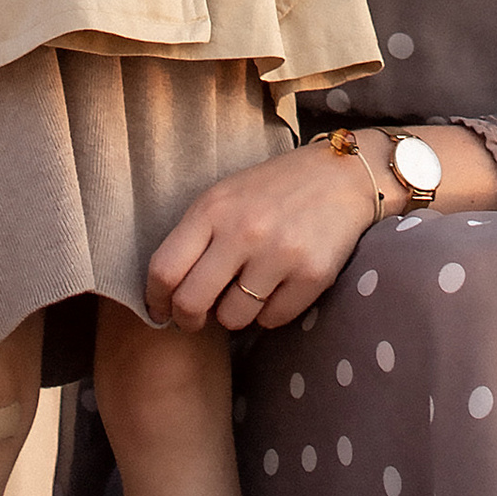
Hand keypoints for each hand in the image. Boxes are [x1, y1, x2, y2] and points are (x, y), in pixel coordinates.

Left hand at [145, 142, 371, 333]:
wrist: (340, 176)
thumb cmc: (273, 190)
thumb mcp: (226, 197)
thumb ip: (196, 238)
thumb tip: (167, 294)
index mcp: (213, 208)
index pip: (164, 269)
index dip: (156, 300)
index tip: (161, 310)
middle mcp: (243, 230)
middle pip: (191, 303)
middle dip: (189, 319)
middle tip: (198, 318)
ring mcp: (278, 253)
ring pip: (233, 319)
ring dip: (236, 313)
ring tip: (250, 288)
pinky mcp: (311, 275)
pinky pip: (272, 320)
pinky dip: (272, 311)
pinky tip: (280, 284)